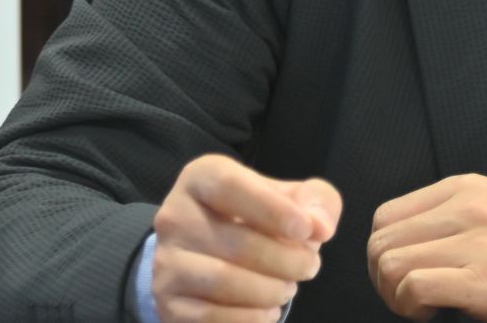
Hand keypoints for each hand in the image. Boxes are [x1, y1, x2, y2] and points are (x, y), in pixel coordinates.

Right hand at [152, 153, 341, 322]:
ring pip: (223, 281)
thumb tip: (320, 227)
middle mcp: (175, 216)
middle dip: (286, 261)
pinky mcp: (168, 303)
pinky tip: (267, 311)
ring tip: (288, 288)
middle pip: (236, 242)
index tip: (307, 230)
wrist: (205, 254)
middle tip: (309, 267)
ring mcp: (166, 262)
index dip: (273, 210)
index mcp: (202, 177)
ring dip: (269, 291)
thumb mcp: (288, 197)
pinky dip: (249, 318)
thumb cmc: (256, 217)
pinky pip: (211, 317)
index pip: (231, 187)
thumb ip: (315, 202)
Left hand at [367, 173, 486, 322]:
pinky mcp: (481, 280)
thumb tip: (396, 244)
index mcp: (463, 188)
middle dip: (382, 277)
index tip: (402, 271)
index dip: (383, 250)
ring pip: (391, 263)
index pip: (386, 216)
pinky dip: (411, 305)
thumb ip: (445, 217)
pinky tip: (431, 312)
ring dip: (394, 294)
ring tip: (419, 303)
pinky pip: (415, 286)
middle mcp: (466, 208)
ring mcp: (474, 243)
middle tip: (406, 295)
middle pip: (382, 242)